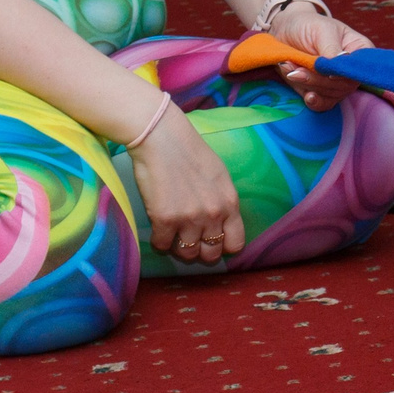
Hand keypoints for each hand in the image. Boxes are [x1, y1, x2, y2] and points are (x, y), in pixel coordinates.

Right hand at [129, 111, 245, 264]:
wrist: (162, 138)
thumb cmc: (190, 153)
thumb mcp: (220, 177)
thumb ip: (222, 201)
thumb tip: (220, 221)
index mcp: (230, 204)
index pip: (235, 243)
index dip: (223, 247)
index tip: (212, 241)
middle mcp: (213, 215)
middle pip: (211, 254)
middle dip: (200, 251)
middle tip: (189, 241)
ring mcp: (189, 219)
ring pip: (186, 254)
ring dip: (179, 248)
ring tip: (173, 236)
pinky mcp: (164, 219)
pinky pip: (162, 245)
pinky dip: (159, 242)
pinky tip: (158, 231)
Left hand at [264, 3, 372, 109]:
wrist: (284, 31)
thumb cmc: (307, 25)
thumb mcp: (321, 30)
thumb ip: (331, 49)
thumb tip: (338, 68)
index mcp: (359, 51)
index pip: (362, 68)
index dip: (347, 73)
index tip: (329, 73)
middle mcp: (351, 70)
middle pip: (346, 86)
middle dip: (320, 81)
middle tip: (297, 71)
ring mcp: (337, 83)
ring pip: (332, 96)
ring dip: (310, 87)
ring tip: (291, 71)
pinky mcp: (322, 93)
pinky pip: (322, 105)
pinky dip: (310, 99)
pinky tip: (304, 93)